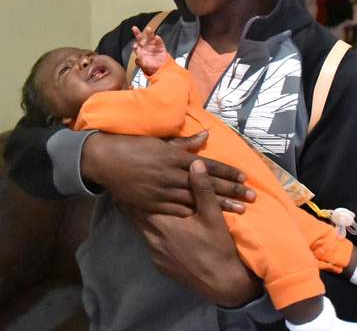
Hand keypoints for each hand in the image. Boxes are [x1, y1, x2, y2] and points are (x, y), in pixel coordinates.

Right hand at [81, 131, 254, 216]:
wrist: (105, 160)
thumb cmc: (132, 145)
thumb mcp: (159, 141)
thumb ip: (184, 143)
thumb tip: (207, 135)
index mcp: (175, 157)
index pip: (208, 166)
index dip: (227, 173)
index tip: (245, 179)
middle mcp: (172, 175)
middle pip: (208, 185)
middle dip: (231, 192)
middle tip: (251, 198)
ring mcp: (162, 191)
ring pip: (197, 201)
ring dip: (219, 207)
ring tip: (238, 212)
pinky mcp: (152, 203)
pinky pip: (177, 211)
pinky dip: (193, 214)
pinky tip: (208, 220)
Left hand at [123, 161, 262, 306]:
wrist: (222, 284)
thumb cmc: (217, 247)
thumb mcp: (212, 216)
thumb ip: (202, 189)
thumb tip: (196, 163)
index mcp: (163, 224)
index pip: (136, 205)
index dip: (131, 193)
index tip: (126, 182)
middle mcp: (153, 240)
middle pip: (136, 218)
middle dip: (136, 205)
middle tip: (131, 191)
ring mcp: (155, 255)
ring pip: (144, 232)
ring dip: (147, 221)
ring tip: (148, 209)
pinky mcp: (161, 266)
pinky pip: (153, 246)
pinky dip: (155, 236)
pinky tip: (164, 233)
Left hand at [131, 25, 168, 75]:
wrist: (163, 71)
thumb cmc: (152, 69)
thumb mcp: (144, 65)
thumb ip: (140, 60)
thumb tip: (138, 55)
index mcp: (141, 52)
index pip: (136, 46)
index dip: (135, 45)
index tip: (135, 46)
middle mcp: (146, 48)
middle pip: (141, 39)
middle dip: (137, 34)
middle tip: (134, 28)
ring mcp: (153, 46)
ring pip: (150, 38)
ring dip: (149, 33)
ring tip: (148, 29)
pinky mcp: (161, 47)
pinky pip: (159, 42)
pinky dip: (158, 39)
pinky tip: (157, 37)